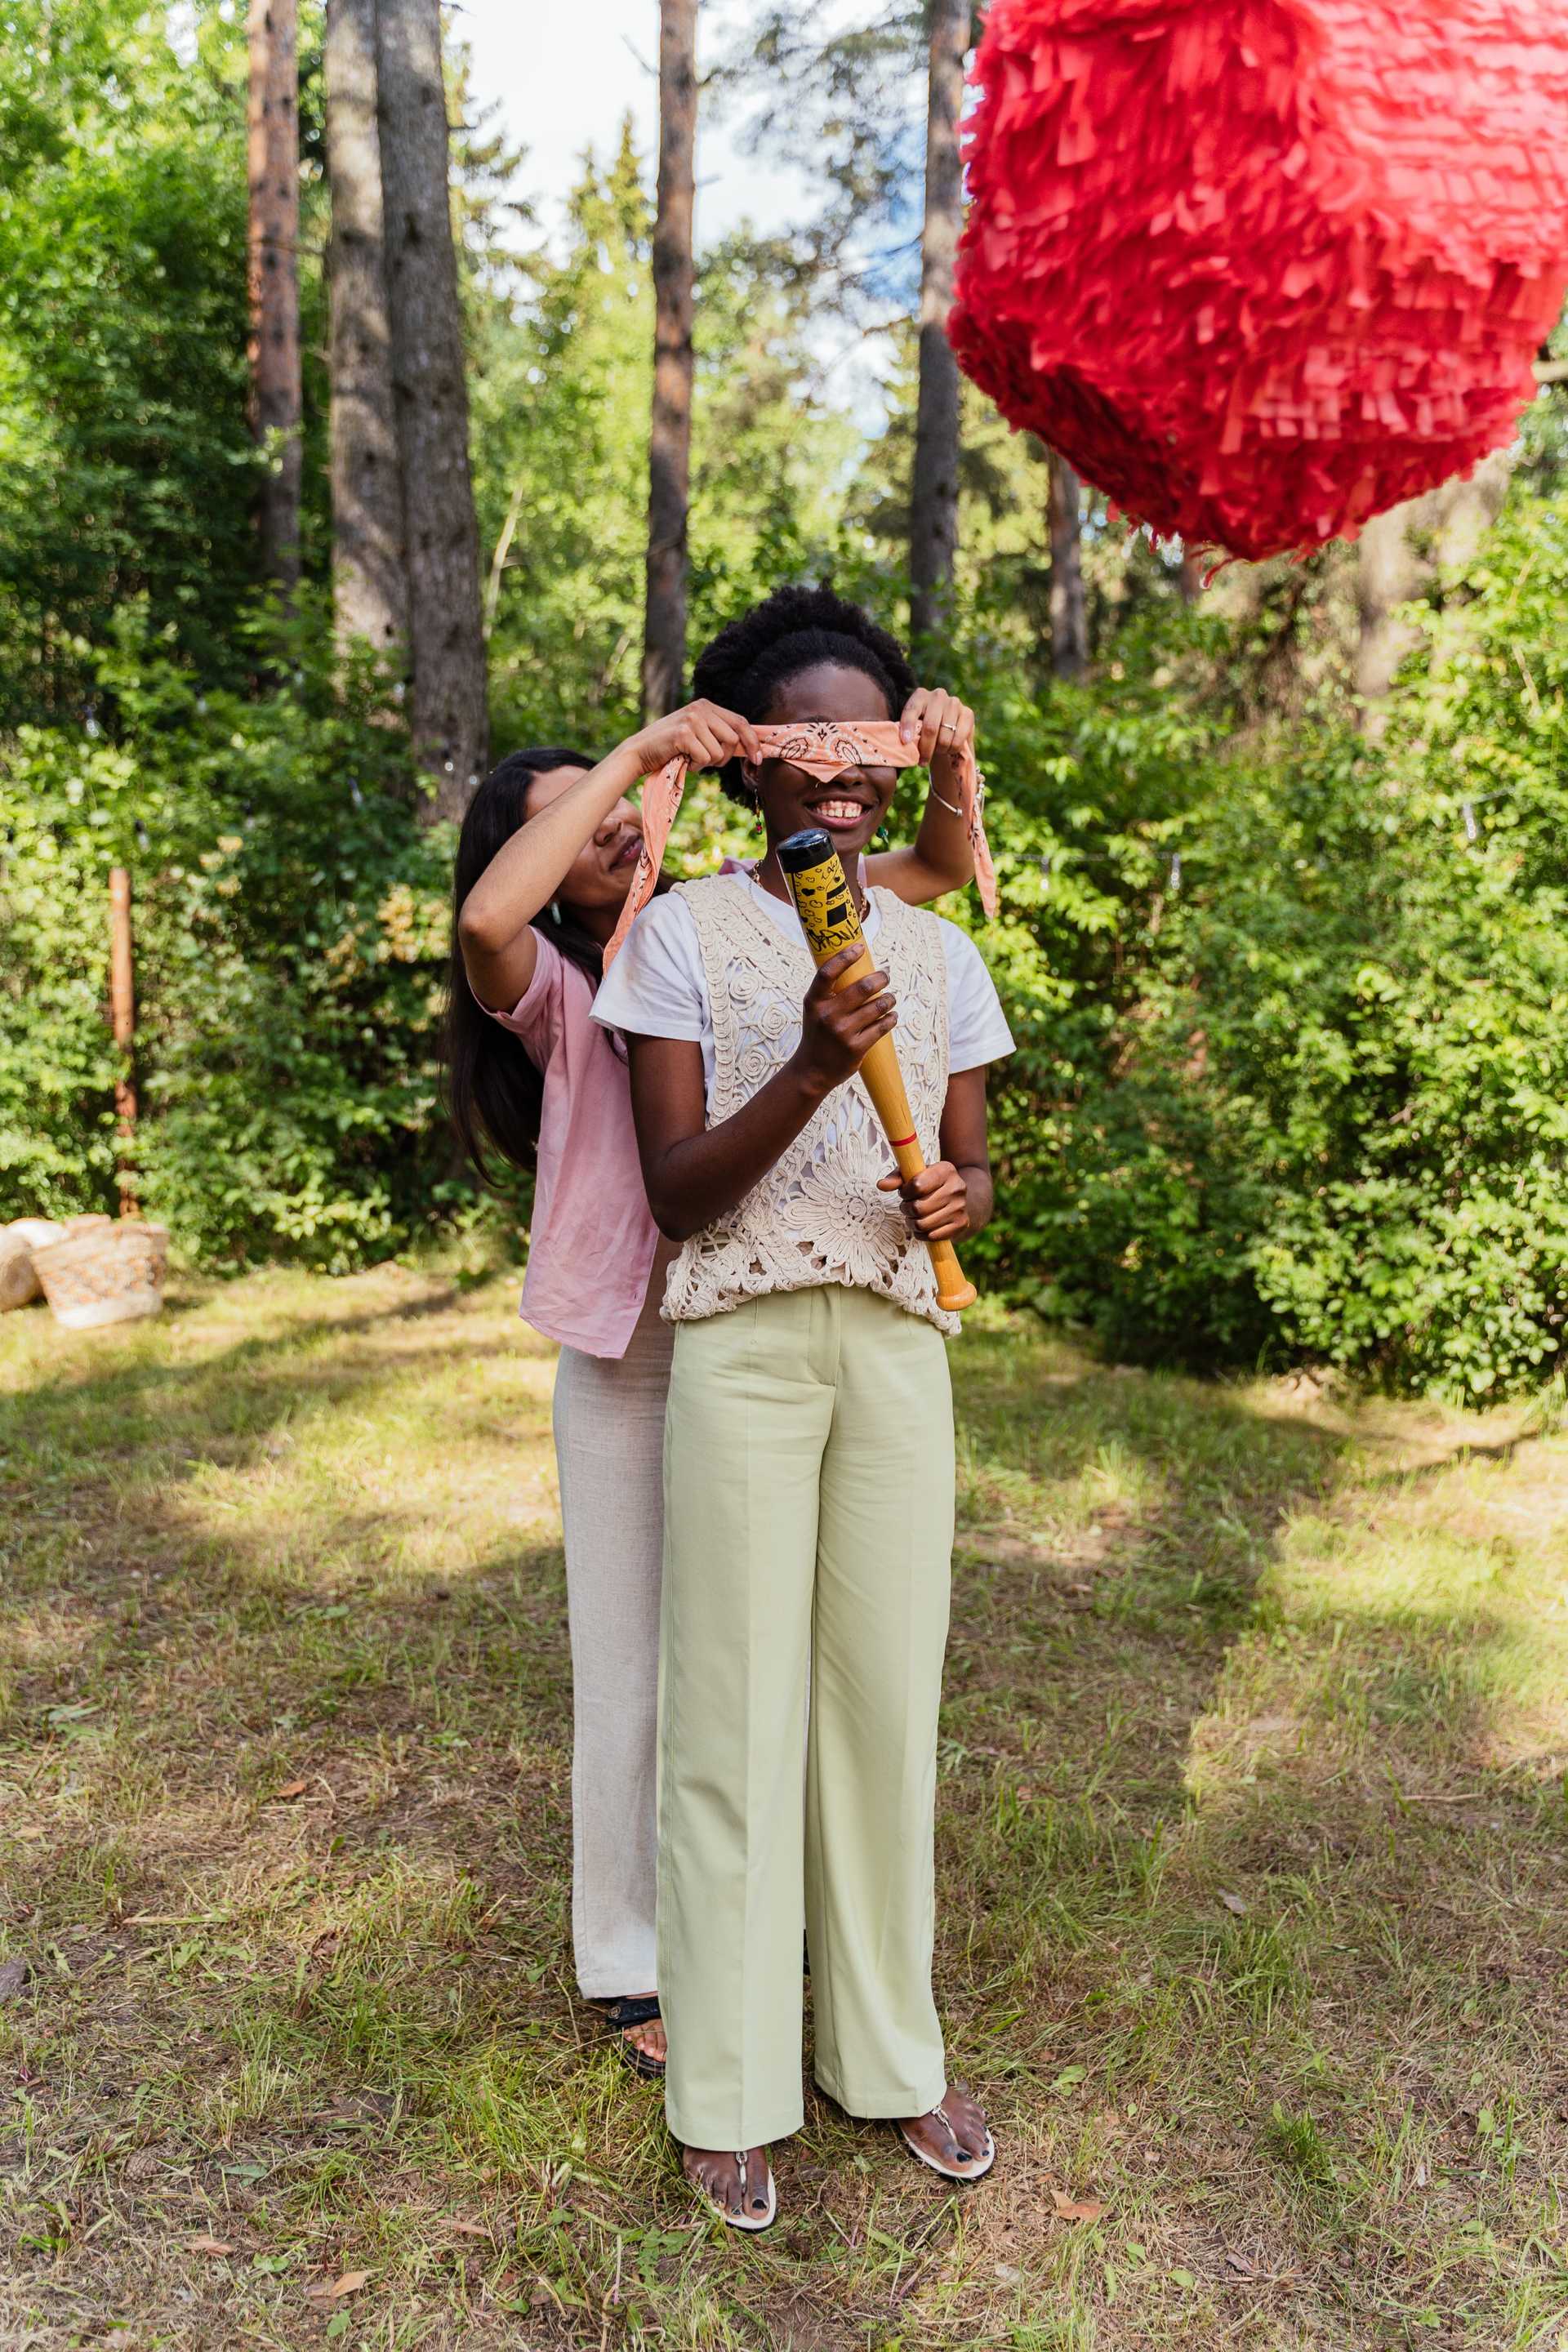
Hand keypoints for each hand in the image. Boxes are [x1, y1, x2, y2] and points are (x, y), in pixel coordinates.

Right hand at [626, 699, 760, 776]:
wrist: (639, 752)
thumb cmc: (671, 747)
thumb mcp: (698, 734)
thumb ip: (719, 734)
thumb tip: (750, 747)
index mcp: (707, 705)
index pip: (741, 722)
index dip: (752, 742)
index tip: (758, 759)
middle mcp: (701, 708)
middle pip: (733, 740)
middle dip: (724, 758)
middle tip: (706, 761)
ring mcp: (692, 719)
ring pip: (719, 752)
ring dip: (707, 763)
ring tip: (690, 757)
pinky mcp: (683, 734)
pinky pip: (704, 758)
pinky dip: (695, 766)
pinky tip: (682, 760)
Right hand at [793, 940, 896, 1096]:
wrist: (812, 1071)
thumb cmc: (817, 1034)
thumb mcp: (814, 1010)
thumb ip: (830, 991)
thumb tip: (857, 965)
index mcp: (814, 1002)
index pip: (828, 972)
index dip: (844, 956)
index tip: (859, 947)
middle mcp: (827, 1016)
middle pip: (862, 987)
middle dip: (881, 978)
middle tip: (885, 976)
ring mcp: (843, 1033)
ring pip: (878, 1006)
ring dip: (889, 999)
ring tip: (890, 998)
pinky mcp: (856, 1048)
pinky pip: (882, 1026)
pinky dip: (890, 1018)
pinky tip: (891, 1015)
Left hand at [877, 1158, 970, 1240]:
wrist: (957, 1196)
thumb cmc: (928, 1183)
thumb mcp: (914, 1175)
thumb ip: (896, 1178)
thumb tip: (881, 1185)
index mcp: (946, 1169)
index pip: (917, 1185)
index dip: (905, 1192)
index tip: (905, 1192)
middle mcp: (957, 1187)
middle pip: (918, 1208)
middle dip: (906, 1209)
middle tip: (907, 1206)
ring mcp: (961, 1207)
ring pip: (923, 1224)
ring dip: (912, 1222)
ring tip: (914, 1216)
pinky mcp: (962, 1224)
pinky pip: (932, 1236)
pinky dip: (921, 1234)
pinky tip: (922, 1226)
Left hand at [898, 687, 974, 771]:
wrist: (947, 729)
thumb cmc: (924, 730)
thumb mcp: (913, 728)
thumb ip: (908, 733)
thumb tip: (905, 744)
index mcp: (920, 695)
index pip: (911, 710)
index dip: (907, 727)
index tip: (905, 742)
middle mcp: (938, 695)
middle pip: (930, 727)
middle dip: (925, 749)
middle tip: (922, 762)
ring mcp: (954, 703)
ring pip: (945, 736)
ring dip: (940, 750)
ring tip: (937, 751)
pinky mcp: (968, 713)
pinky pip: (958, 739)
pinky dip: (952, 749)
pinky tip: (949, 749)